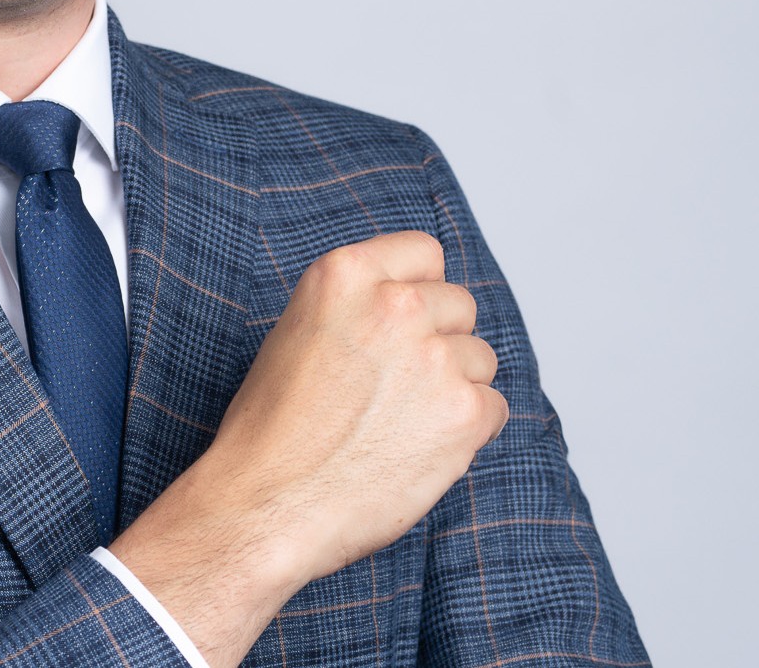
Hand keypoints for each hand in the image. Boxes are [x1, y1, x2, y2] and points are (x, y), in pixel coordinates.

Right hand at [109, 231, 507, 666]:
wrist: (265, 505)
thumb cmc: (269, 433)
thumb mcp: (296, 335)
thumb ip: (356, 309)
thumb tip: (412, 307)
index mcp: (344, 274)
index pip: (422, 253)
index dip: (417, 290)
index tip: (405, 323)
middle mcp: (395, 305)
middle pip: (459, 306)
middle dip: (438, 342)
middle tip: (394, 388)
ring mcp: (434, 357)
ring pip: (480, 359)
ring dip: (453, 389)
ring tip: (397, 425)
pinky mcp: (464, 412)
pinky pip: (492, 408)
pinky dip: (465, 432)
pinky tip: (415, 450)